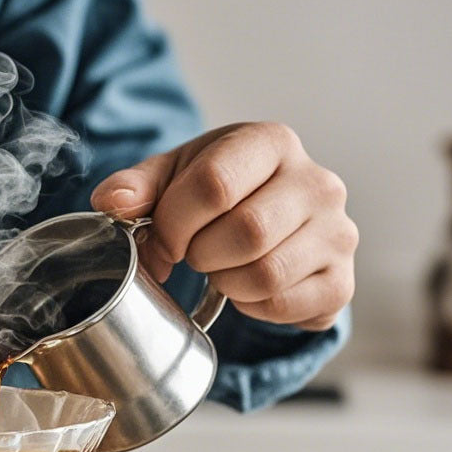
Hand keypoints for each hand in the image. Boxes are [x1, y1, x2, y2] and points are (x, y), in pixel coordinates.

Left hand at [91, 122, 357, 330]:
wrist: (275, 224)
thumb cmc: (220, 195)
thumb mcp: (175, 177)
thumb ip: (137, 186)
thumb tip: (111, 202)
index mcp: (272, 143)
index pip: (215, 184)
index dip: (175, 223)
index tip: (164, 240)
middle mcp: (318, 183)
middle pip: (246, 232)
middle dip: (202, 254)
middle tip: (196, 255)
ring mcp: (337, 234)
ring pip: (266, 274)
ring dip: (226, 282)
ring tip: (223, 268)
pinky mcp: (340, 282)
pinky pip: (284, 305)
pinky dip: (253, 307)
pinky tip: (249, 288)